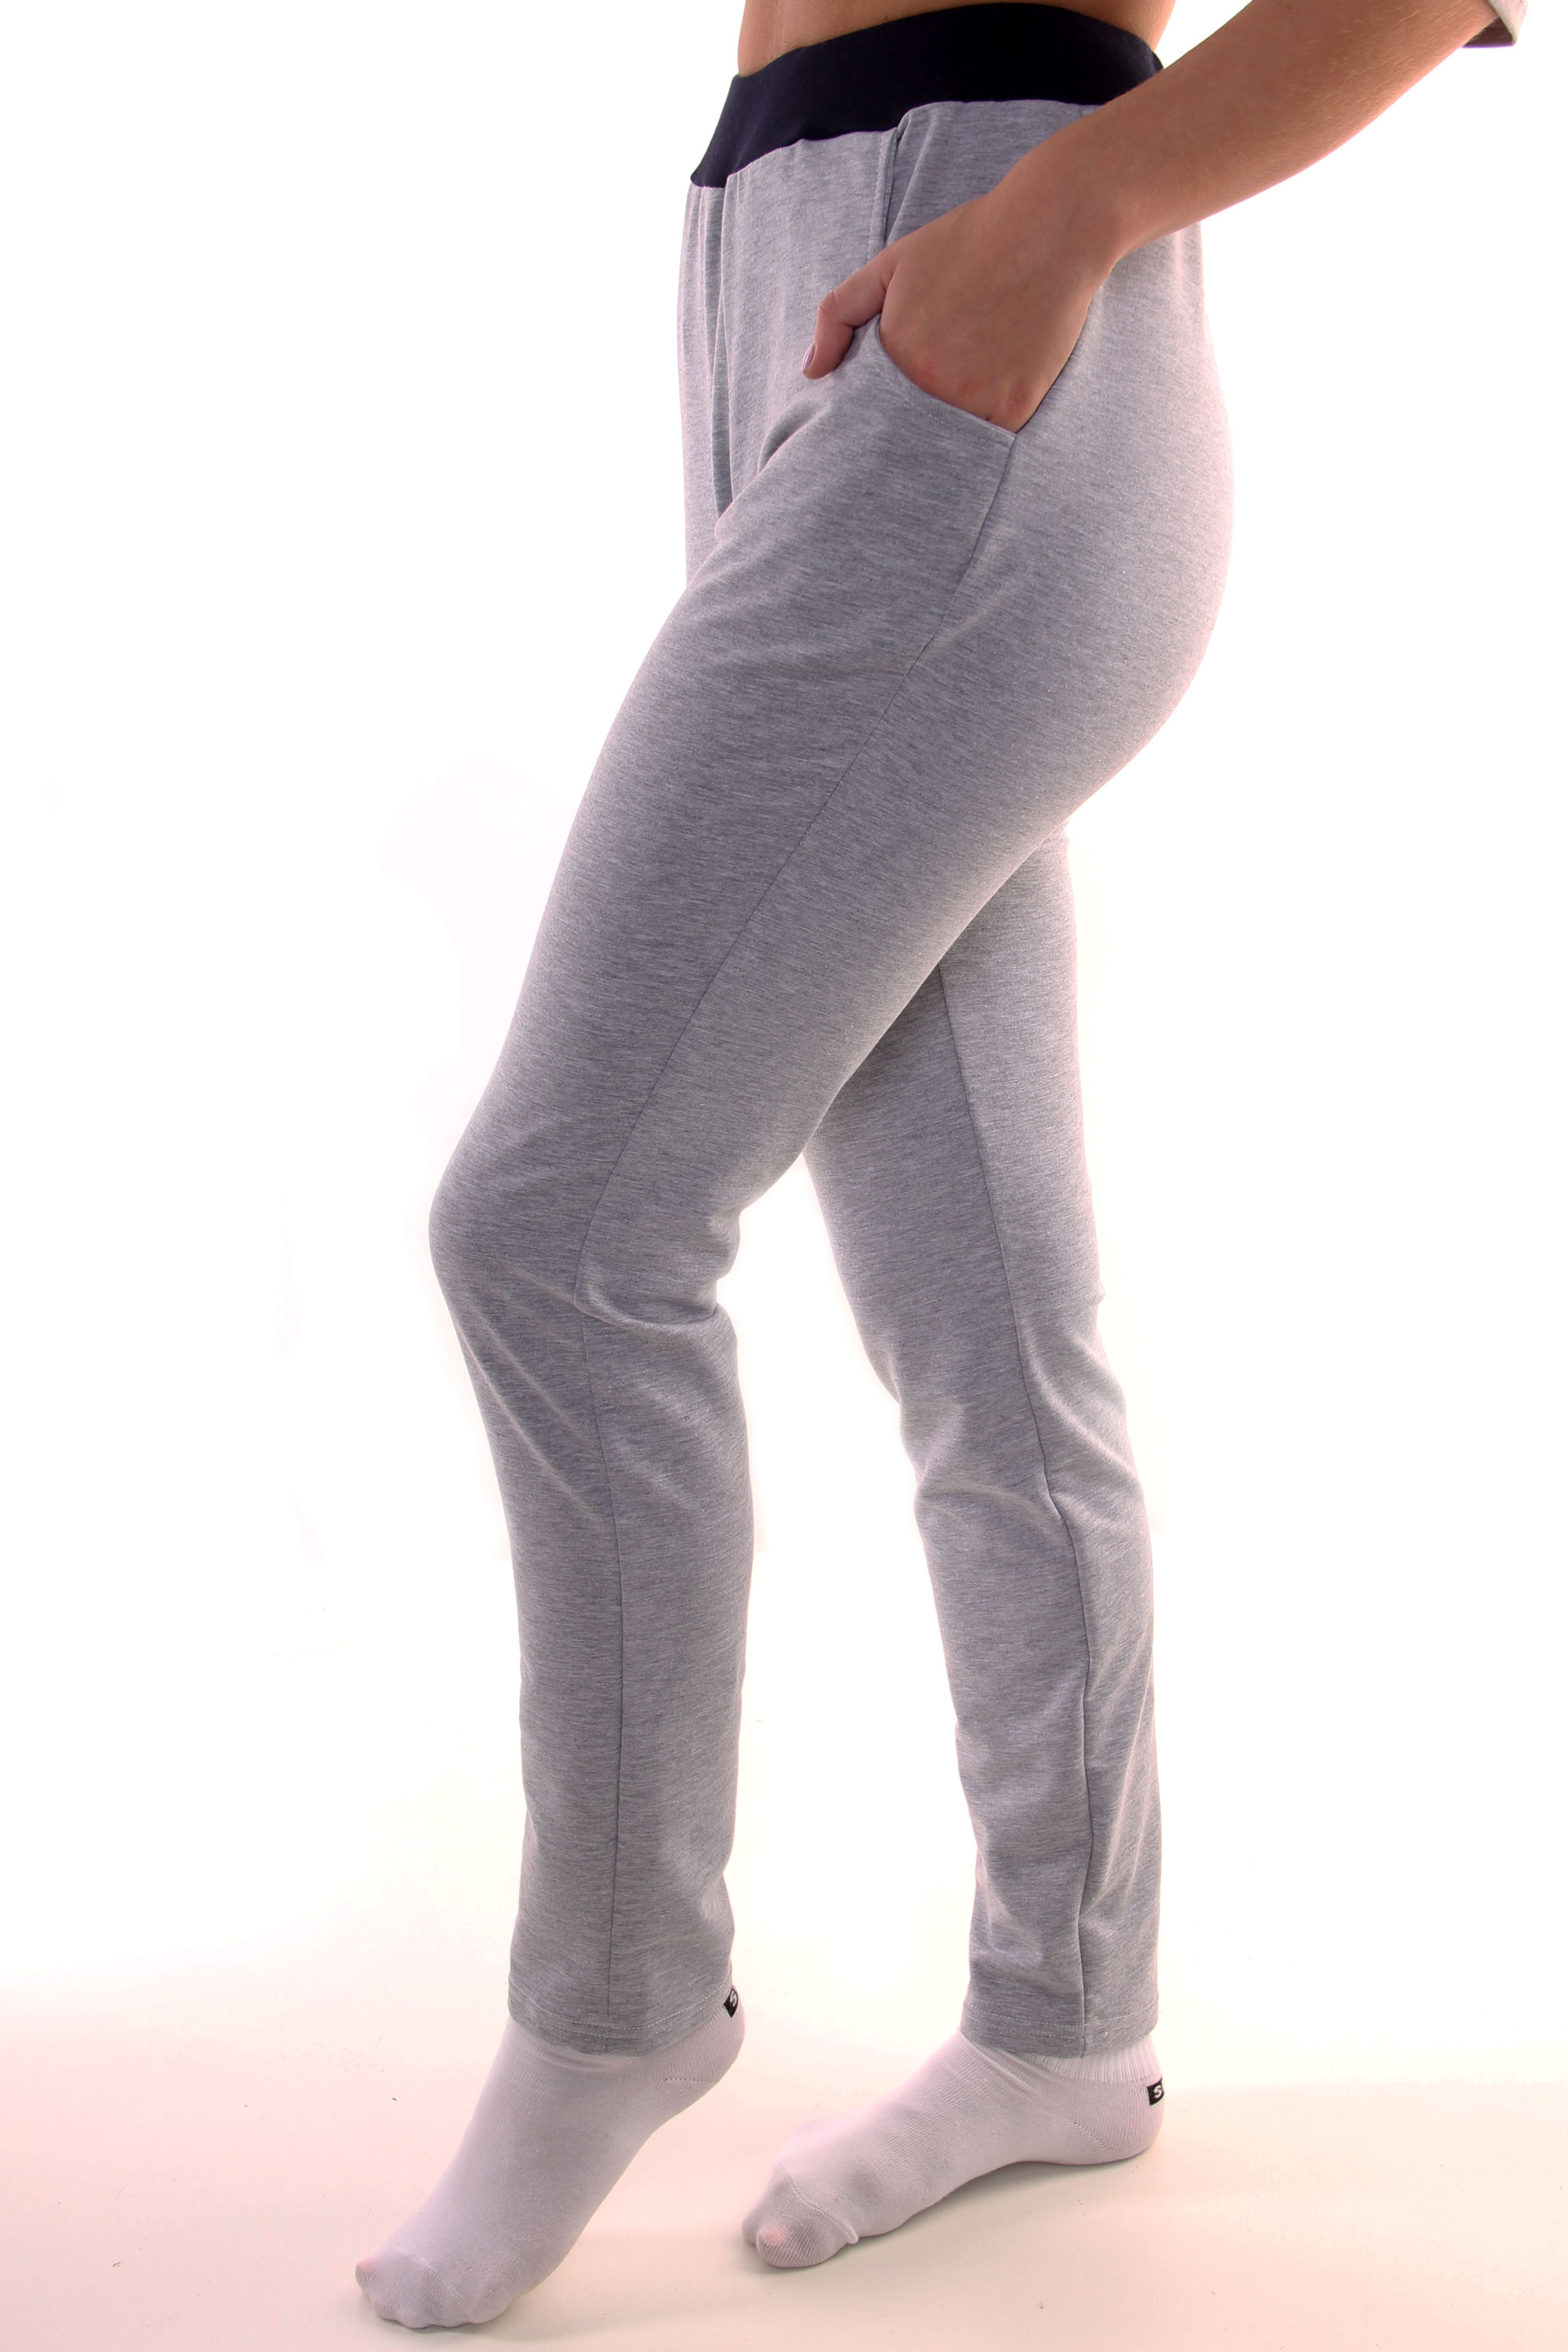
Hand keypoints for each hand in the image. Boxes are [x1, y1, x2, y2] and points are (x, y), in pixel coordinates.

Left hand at [800, 148, 1116, 432]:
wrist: (1048, 226)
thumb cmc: (966, 242)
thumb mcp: (889, 266)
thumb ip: (838, 315)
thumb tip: (810, 371)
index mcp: (899, 356)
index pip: (874, 413)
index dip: (882, 414)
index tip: (895, 403)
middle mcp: (935, 385)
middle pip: (912, 433)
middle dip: (915, 425)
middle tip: (935, 401)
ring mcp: (978, 399)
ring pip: (952, 441)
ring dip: (953, 428)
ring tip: (971, 382)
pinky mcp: (1017, 407)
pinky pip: (994, 438)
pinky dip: (992, 423)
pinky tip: (1000, 386)